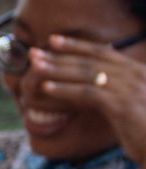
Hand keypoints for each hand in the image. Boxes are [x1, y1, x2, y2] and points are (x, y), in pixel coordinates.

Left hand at [31, 38, 145, 166]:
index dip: (76, 45)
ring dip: (58, 69)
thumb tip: (94, 84)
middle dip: (60, 55)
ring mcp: (130, 89)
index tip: (53, 39)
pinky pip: (88, 93)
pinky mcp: (123, 106)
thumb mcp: (131, 103)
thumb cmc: (145, 129)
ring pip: (87, 73)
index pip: (102, 52)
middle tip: (34, 53)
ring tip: (35, 67)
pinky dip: (65, 89)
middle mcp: (134, 74)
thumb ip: (115, 90)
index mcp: (136, 71)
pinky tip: (46, 89)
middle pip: (91, 60)